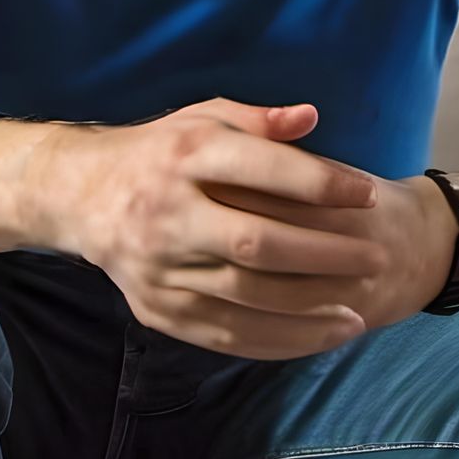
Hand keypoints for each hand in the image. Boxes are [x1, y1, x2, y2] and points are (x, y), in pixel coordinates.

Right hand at [38, 96, 458, 360]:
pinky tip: (319, 337)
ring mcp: (160, 268)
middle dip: (324, 255)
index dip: (320, 183)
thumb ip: (258, 120)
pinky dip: (278, 341)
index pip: (262, 171)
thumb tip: (312, 118)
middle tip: (376, 257)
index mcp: (184, 156)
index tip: (366, 193)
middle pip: (257, 244)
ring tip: (358, 312)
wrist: (83, 197)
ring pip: (245, 298)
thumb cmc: (160, 151)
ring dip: (309, 309)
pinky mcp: (158, 309)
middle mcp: (169, 212)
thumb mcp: (201, 117)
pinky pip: (226, 335)